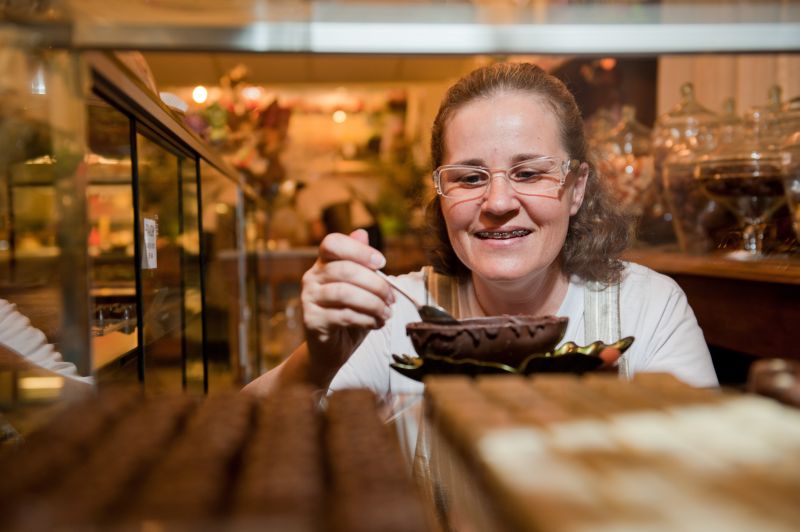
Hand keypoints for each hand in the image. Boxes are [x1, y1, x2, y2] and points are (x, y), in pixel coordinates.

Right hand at [300, 229, 394, 380]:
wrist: (331, 350)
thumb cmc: (349, 315)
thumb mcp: (360, 288)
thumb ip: (361, 264)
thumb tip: (362, 233)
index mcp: (323, 264)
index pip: (333, 243)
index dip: (358, 250)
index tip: (382, 263)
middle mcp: (312, 277)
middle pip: (345, 269)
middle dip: (376, 284)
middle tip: (392, 298)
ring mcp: (309, 298)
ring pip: (345, 293)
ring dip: (373, 303)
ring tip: (387, 313)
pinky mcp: (311, 320)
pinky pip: (344, 315)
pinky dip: (367, 319)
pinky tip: (377, 323)